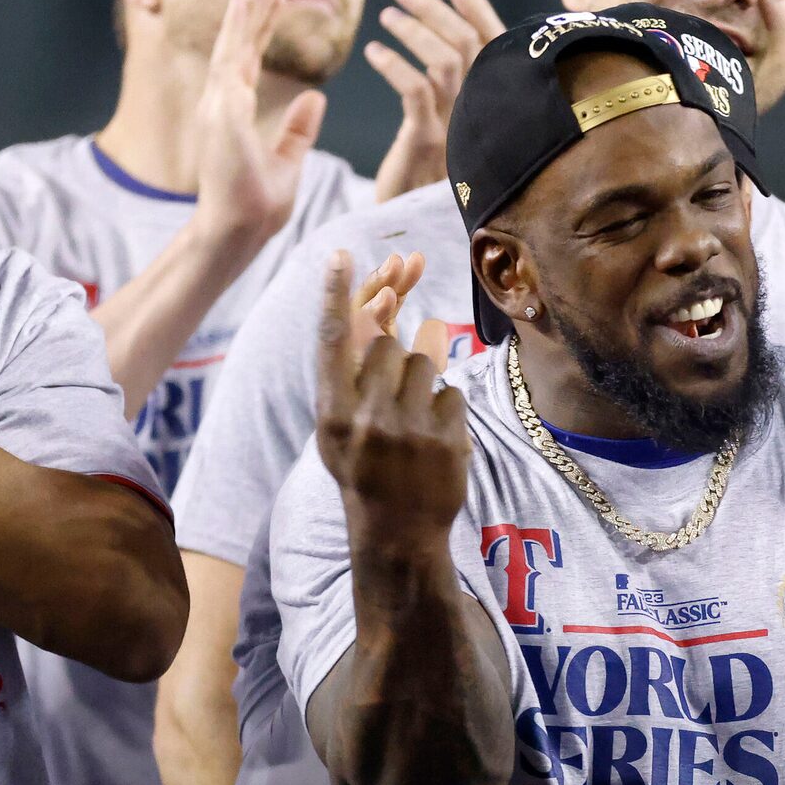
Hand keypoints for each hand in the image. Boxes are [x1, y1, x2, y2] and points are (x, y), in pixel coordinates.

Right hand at [192, 0, 327, 249]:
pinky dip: (235, 33)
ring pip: (234, 45)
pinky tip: (242, 5)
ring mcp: (219, 107)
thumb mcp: (288, 161)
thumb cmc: (256, 207)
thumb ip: (298, 129)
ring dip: (248, 10)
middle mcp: (222, 103)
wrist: (237, 234)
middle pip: (240, 44)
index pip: (249, 58)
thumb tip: (316, 98)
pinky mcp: (223, 114)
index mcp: (235, 112)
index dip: (260, 26)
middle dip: (255, 7)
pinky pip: (230, 64)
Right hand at [314, 250, 469, 538]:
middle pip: (386, 345)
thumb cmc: (364, 470)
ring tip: (412, 425)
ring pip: (424, 363)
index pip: (331, 341)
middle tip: (392, 401)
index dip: (335, 295)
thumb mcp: (339, 429)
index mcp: (331, 413)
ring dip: (422, 384)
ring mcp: (409, 429)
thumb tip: (382, 307)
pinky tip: (434, 440)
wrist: (398, 530)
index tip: (340, 254)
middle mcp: (365, 418)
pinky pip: (453, 391)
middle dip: (394, 360)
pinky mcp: (447, 439)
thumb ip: (351, 374)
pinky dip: (447, 410)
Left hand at [369, 0, 503, 202]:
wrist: (418, 238)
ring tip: (386, 15)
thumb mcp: (451, 138)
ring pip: (445, 62)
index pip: (495, 49)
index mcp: (490, 110)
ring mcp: (456, 129)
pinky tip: (373, 52)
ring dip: (413, 30)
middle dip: (436, 11)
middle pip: (469, 46)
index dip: (479, 14)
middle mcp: (480, 115)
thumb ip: (456, 104)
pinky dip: (393, 64)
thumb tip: (446, 61)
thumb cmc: (430, 186)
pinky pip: (415, 91)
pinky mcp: (426, 144)